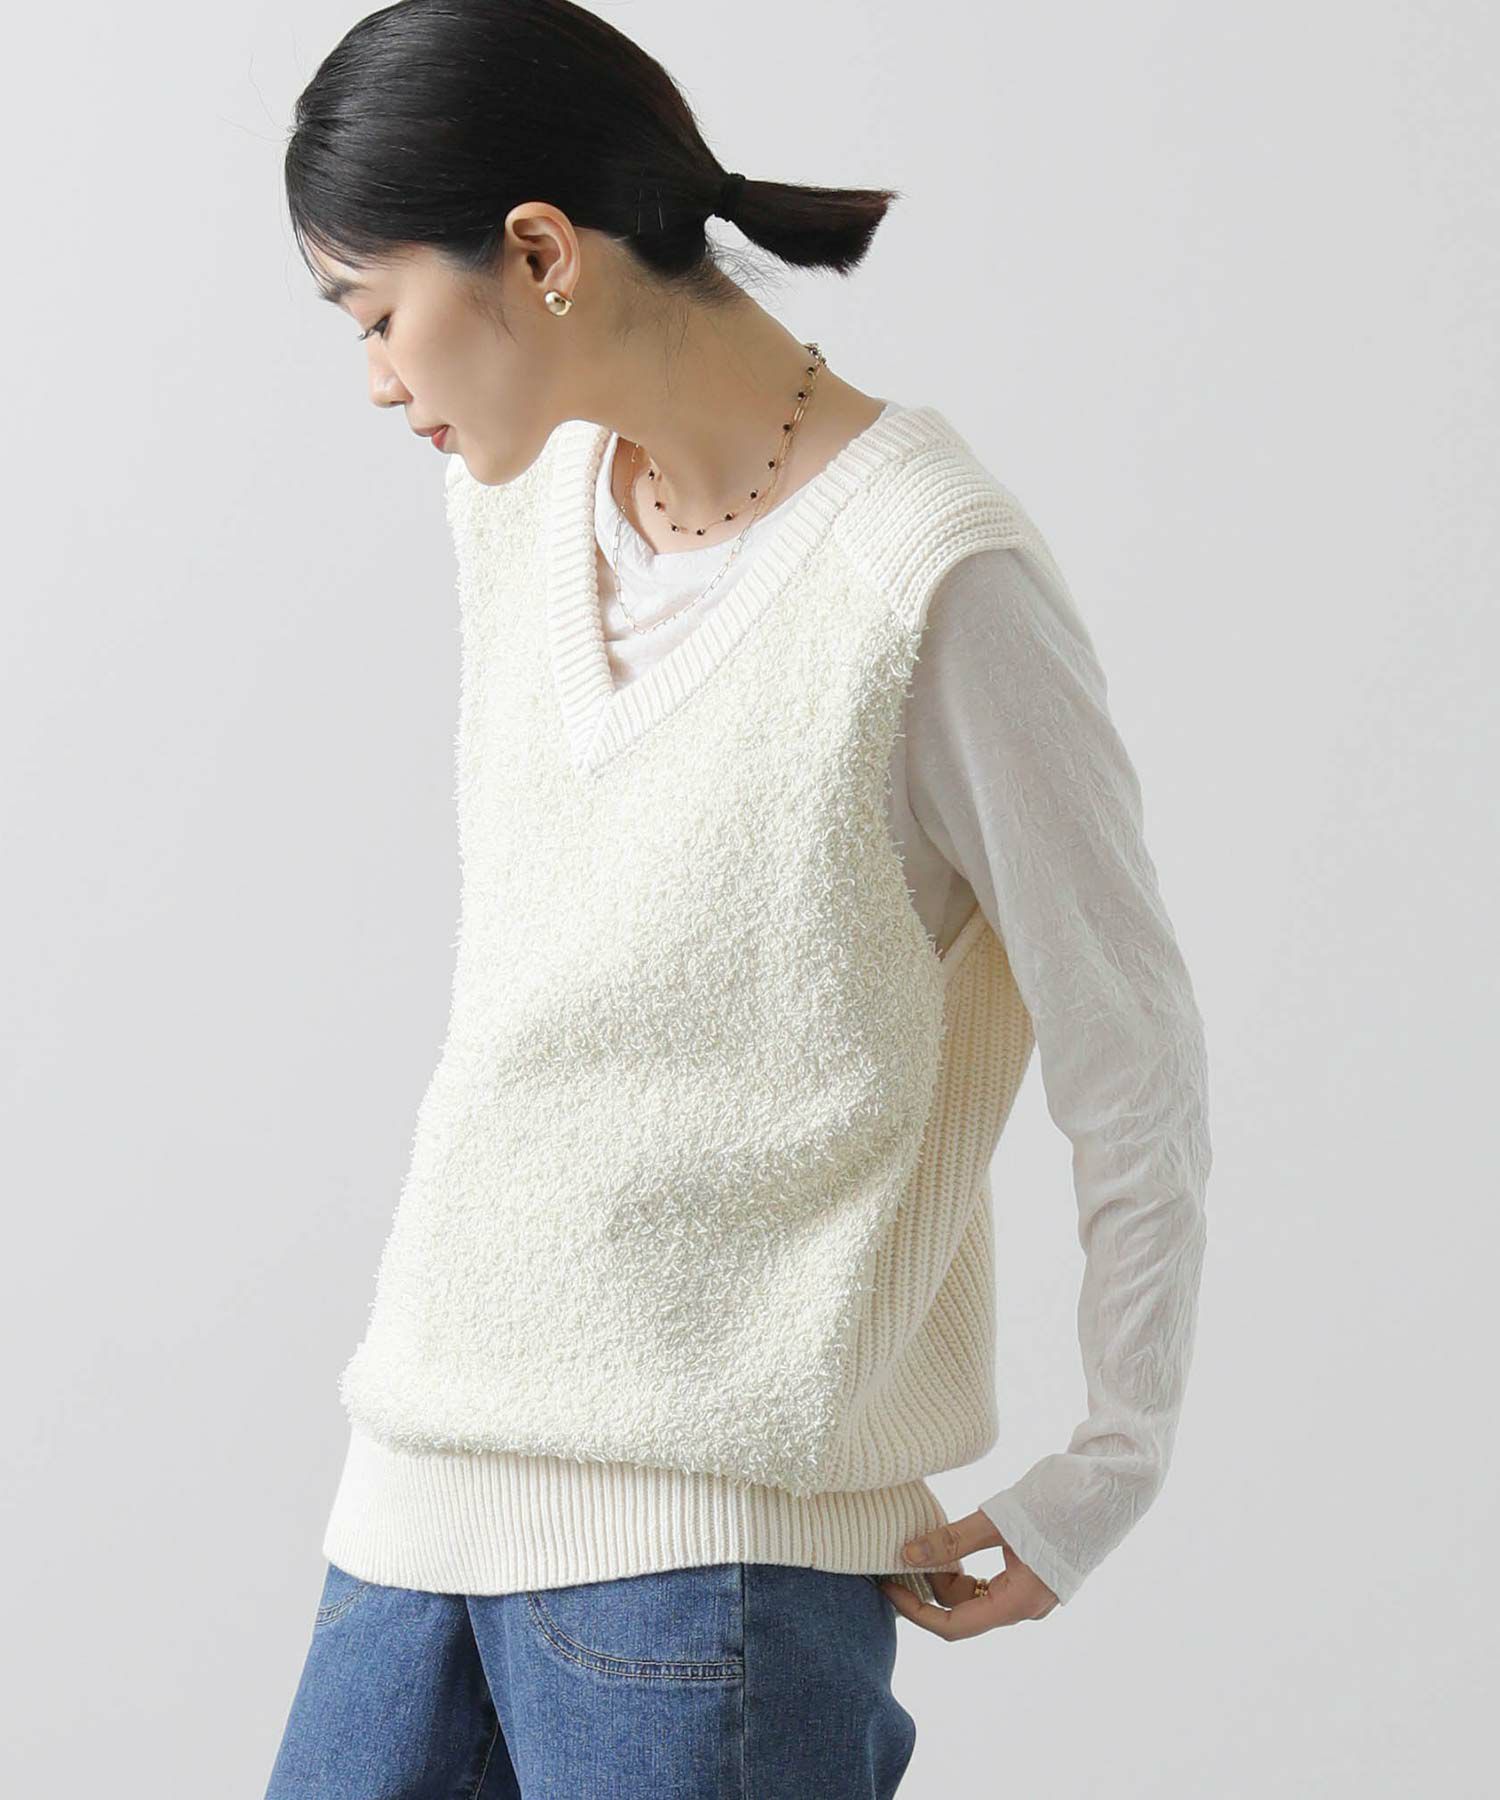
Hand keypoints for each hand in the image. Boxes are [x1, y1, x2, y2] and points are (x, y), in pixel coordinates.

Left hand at [881, 1507, 1059, 1635]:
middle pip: (965, 1610)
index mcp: (1018, 1603)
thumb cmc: (1059, 1500)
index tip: (888, 1586)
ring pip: (979, 1596)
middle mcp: (1027, 1608)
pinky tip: (956, 1543)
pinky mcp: (1038, 1576)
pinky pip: (993, 1584)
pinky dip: (971, 1568)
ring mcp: (1034, 1594)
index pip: (954, 1626)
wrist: (1111, 1485)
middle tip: (907, 1550)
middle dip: (932, 1584)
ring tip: (930, 1540)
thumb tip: (906, 1554)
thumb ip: (952, 1540)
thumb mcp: (997, 1519)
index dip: (915, 1611)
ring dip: (951, 1575)